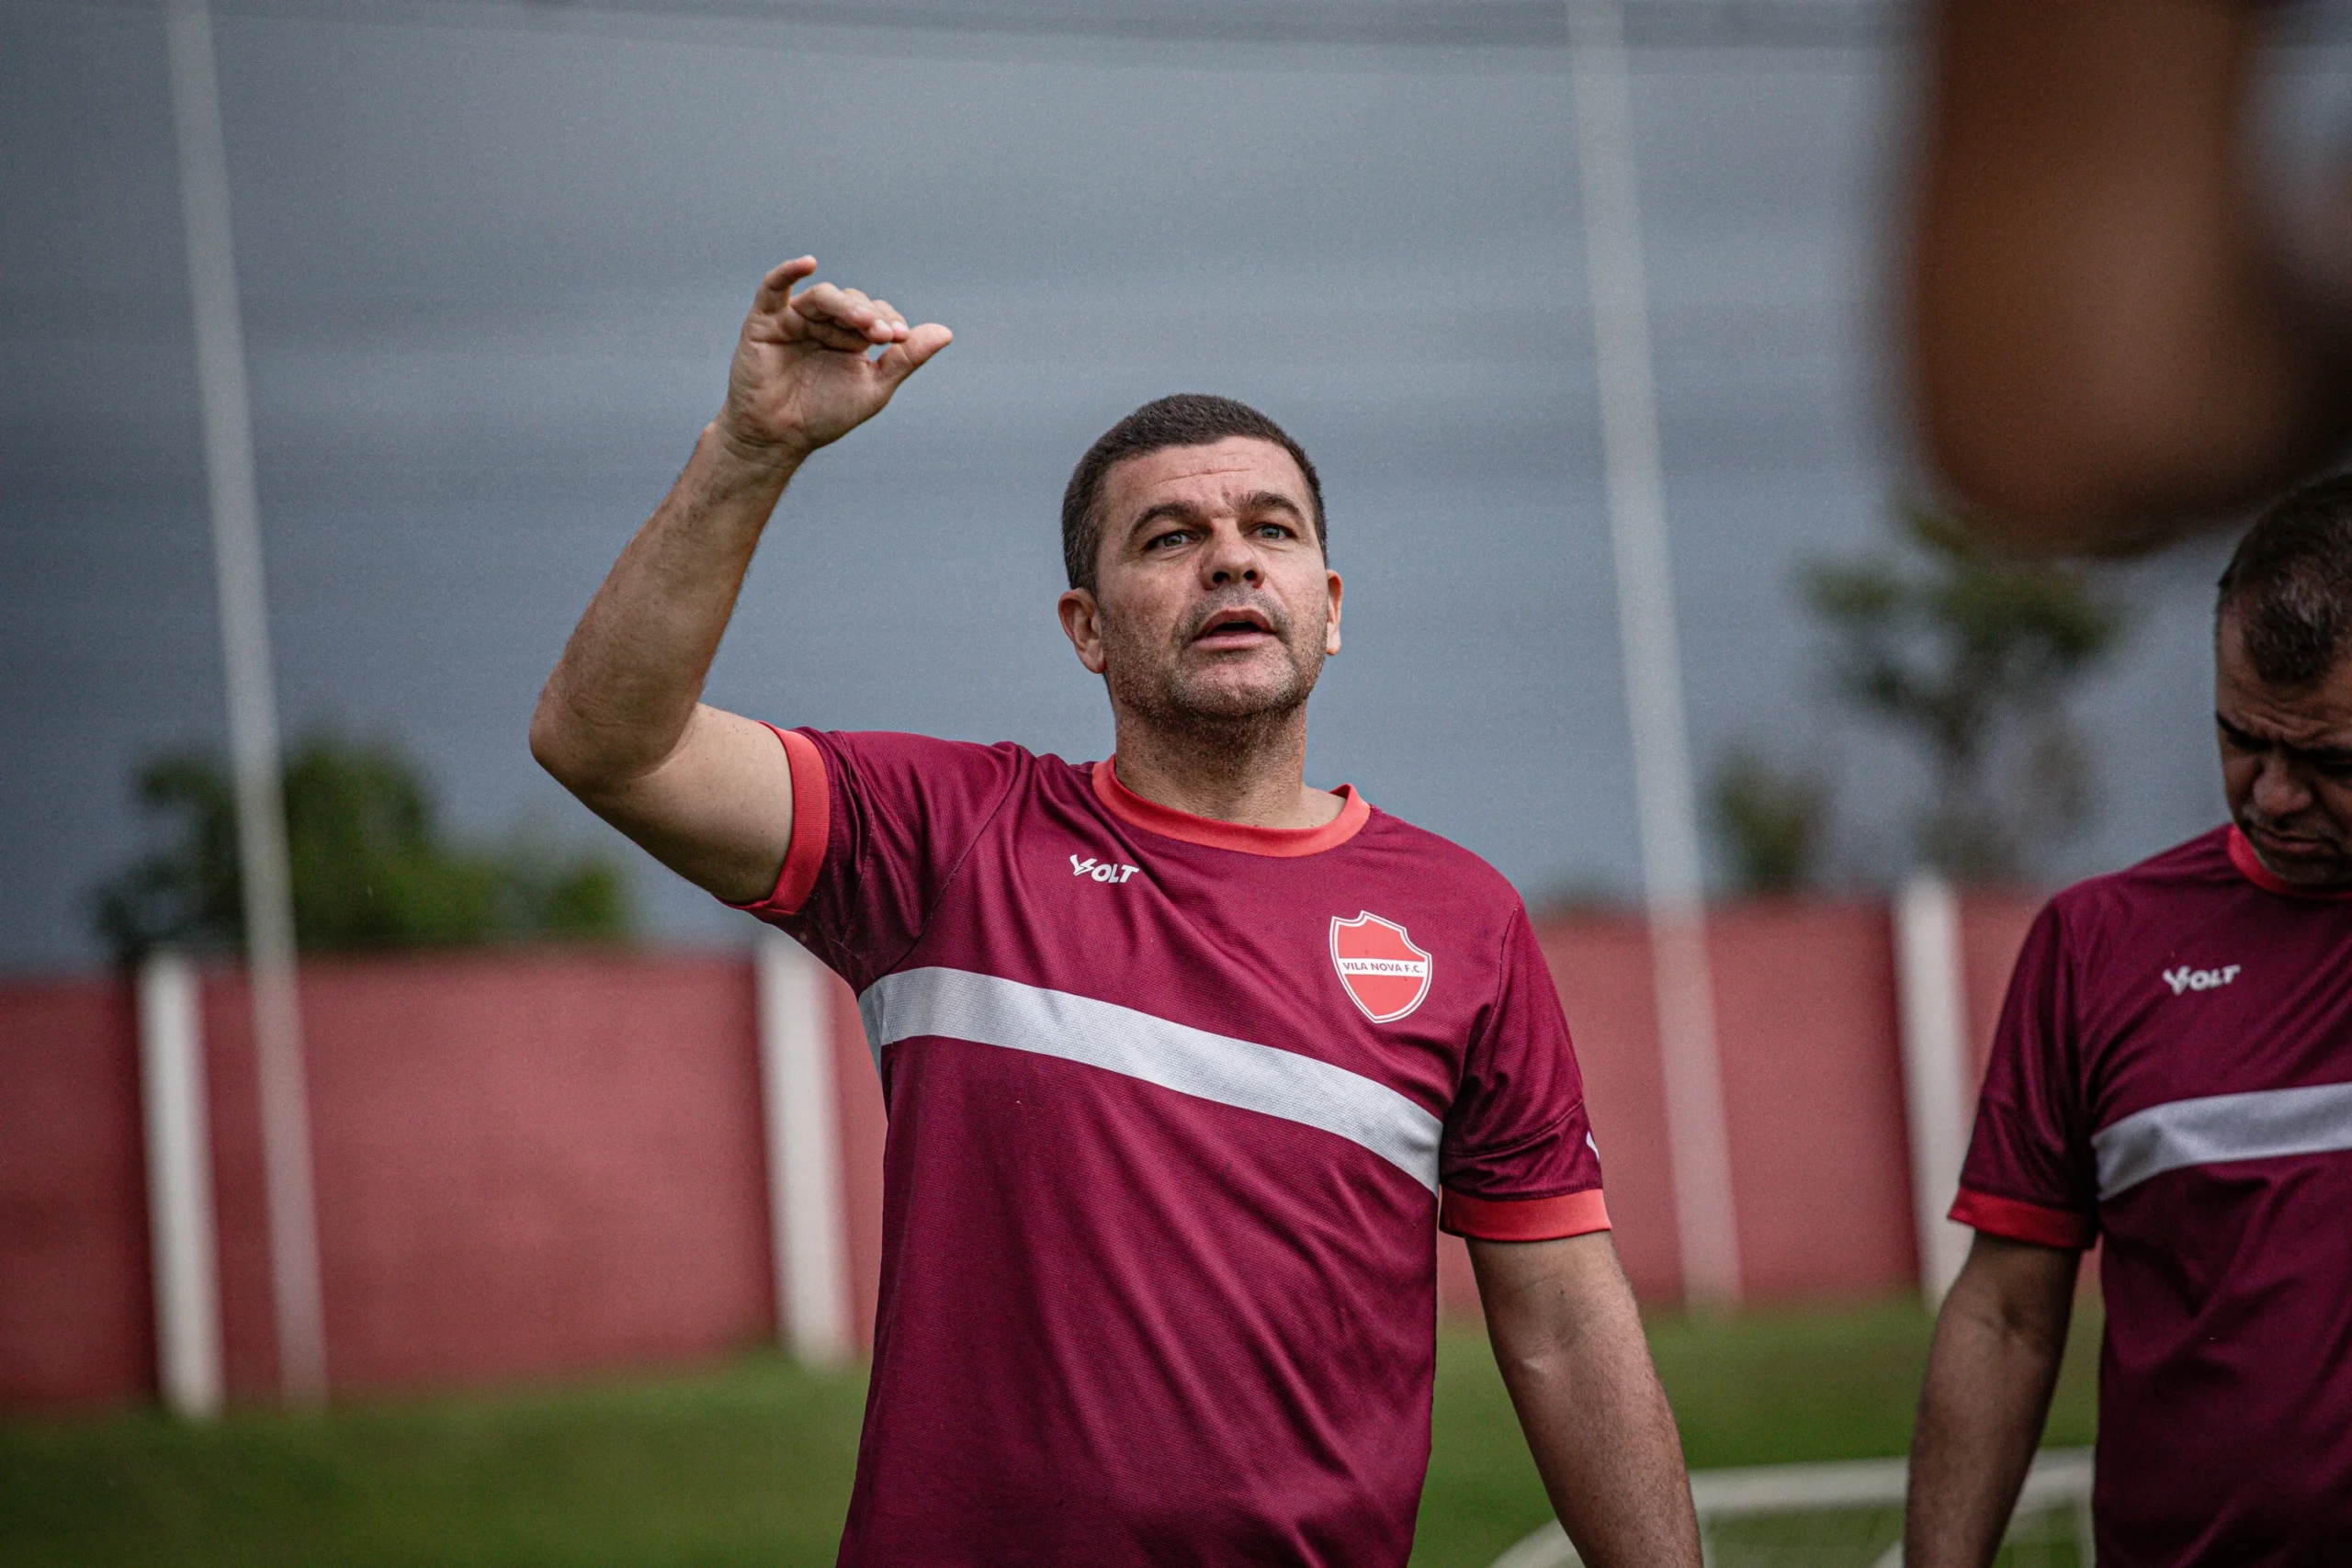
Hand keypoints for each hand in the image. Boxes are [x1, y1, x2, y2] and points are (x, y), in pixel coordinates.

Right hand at [715, 256, 952, 466]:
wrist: (779, 437)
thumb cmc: (825, 415)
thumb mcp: (874, 387)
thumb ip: (906, 358)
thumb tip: (946, 332)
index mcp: (851, 336)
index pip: (875, 314)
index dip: (889, 321)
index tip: (899, 337)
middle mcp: (824, 323)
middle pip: (852, 302)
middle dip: (870, 315)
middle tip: (884, 334)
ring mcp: (795, 318)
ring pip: (824, 298)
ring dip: (847, 307)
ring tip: (864, 323)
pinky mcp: (765, 320)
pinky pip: (774, 287)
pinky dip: (789, 271)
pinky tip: (808, 263)